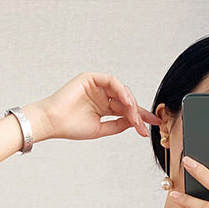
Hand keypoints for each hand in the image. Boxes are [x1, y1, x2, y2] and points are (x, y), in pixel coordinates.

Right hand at [32, 72, 158, 142]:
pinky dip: (120, 90)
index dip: (141, 116)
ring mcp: (97, 86)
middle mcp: (102, 96)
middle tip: (143, 125)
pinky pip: (111, 81)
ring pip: (121, 91)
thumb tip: (135, 123)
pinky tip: (126, 103)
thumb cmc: (71, 127)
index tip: (155, 123)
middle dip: (137, 113)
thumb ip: (118, 125)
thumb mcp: (101, 129)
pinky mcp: (91, 78)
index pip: (126, 110)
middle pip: (126, 101)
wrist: (53, 122)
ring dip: (130, 104)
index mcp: (104, 108)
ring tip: (134, 117)